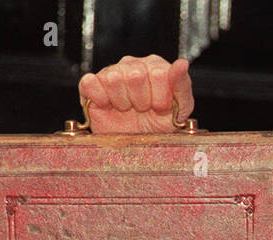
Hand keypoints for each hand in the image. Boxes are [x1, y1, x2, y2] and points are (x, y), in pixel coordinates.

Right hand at [77, 55, 194, 133]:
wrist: (136, 144)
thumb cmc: (158, 125)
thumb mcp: (180, 109)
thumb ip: (182, 85)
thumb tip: (182, 63)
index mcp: (156, 66)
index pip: (158, 74)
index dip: (159, 98)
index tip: (159, 108)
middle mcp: (133, 64)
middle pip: (135, 75)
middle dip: (141, 101)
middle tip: (142, 110)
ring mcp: (111, 72)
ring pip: (113, 78)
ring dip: (122, 102)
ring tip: (127, 109)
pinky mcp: (91, 84)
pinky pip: (90, 82)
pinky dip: (99, 98)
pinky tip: (109, 106)